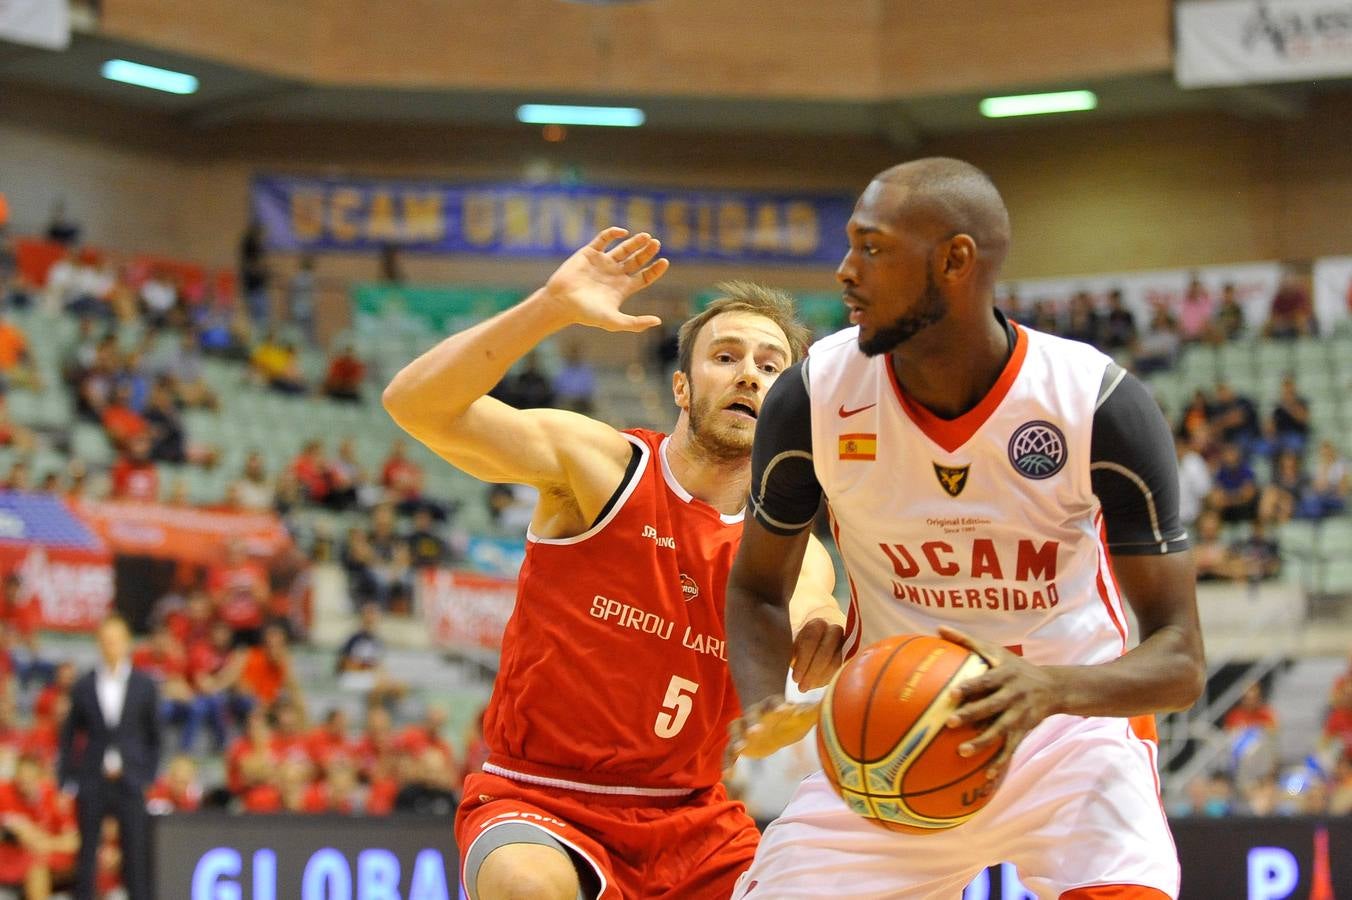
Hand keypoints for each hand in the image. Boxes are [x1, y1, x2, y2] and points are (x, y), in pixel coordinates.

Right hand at [541, 228, 668, 332]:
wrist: (561, 303)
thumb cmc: (586, 314)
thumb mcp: (614, 321)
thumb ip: (636, 323)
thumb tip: (658, 322)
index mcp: (622, 288)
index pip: (644, 276)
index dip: (655, 269)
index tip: (664, 261)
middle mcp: (614, 274)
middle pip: (637, 260)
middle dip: (647, 251)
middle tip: (656, 243)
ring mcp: (602, 262)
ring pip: (624, 248)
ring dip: (635, 242)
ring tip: (646, 236)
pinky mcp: (589, 253)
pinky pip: (604, 238)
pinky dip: (613, 233)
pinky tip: (623, 233)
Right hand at [725, 695, 818, 770]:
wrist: (770, 724)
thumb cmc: (790, 719)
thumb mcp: (803, 715)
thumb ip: (813, 711)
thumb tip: (830, 701)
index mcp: (772, 706)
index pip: (774, 703)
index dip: (778, 705)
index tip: (784, 709)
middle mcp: (755, 715)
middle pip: (751, 716)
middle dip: (753, 722)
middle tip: (756, 730)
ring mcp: (744, 729)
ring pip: (735, 731)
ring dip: (736, 739)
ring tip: (738, 749)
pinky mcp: (739, 744)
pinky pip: (728, 752)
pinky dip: (727, 762)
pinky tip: (727, 775)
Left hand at [790, 613, 844, 691]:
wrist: (819, 643)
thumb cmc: (801, 646)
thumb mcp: (793, 645)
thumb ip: (790, 652)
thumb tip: (785, 666)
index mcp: (817, 624)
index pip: (811, 639)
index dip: (803, 661)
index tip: (795, 679)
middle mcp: (833, 630)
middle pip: (825, 651)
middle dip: (812, 672)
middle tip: (802, 687)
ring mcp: (845, 642)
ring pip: (837, 662)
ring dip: (821, 678)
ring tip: (808, 688)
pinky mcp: (851, 655)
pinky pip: (843, 668)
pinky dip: (830, 679)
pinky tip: (818, 685)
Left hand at [939, 626, 1061, 782]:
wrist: (1053, 687)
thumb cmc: (1016, 667)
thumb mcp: (996, 651)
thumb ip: (967, 641)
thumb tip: (938, 628)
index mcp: (1005, 675)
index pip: (986, 681)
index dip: (970, 687)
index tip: (951, 693)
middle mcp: (1013, 695)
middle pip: (992, 707)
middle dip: (972, 715)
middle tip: (950, 723)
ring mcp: (1019, 715)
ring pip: (1001, 731)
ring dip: (982, 743)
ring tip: (962, 752)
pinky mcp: (1023, 731)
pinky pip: (1011, 748)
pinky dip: (1000, 762)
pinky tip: (986, 776)